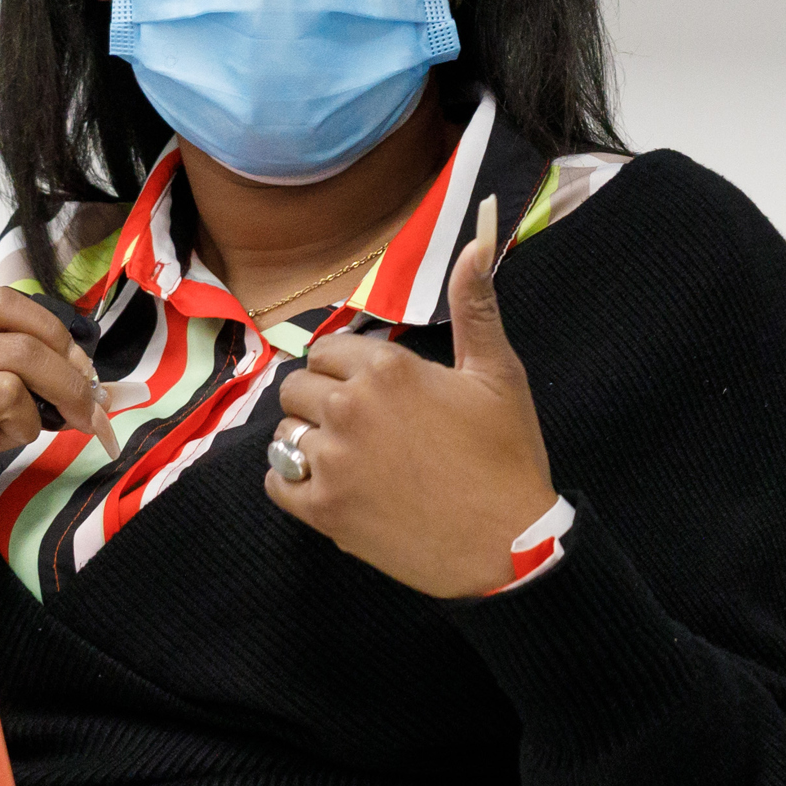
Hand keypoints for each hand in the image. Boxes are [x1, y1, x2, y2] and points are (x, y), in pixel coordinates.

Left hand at [262, 196, 559, 598]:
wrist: (509, 545)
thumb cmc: (506, 456)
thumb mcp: (499, 374)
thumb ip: (475, 304)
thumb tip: (476, 240)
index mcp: (387, 369)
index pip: (328, 350)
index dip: (349, 369)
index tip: (376, 392)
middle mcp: (349, 408)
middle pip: (298, 387)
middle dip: (322, 401)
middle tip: (362, 426)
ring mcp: (331, 462)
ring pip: (284, 433)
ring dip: (308, 441)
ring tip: (349, 457)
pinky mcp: (322, 511)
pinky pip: (276, 482)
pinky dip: (293, 482)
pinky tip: (330, 485)